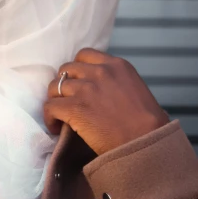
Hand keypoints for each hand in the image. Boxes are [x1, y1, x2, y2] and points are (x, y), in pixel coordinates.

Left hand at [43, 48, 169, 155]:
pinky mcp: (74, 108)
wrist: (147, 144)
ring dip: (55, 100)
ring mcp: (85, 89)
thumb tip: (100, 89)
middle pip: (66, 69)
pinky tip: (56, 127)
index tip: (78, 82)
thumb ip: (116, 81)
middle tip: (68, 100)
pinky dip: (49, 117)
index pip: (84, 55)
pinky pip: (50, 107)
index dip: (77, 70)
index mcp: (117, 65)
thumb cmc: (148, 125)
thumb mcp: (136, 89)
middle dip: (64, 84)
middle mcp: (100, 72)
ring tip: (60, 115)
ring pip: (54, 87)